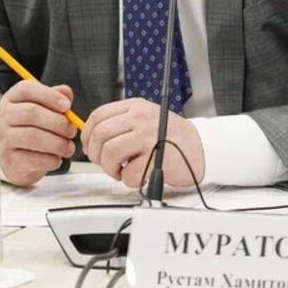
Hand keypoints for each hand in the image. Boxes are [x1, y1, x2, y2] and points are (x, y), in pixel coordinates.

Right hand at [0, 80, 78, 186]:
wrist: (20, 160)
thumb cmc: (35, 128)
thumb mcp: (45, 108)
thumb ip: (56, 97)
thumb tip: (66, 93)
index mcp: (12, 98)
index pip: (26, 89)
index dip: (49, 96)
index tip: (67, 106)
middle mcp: (5, 116)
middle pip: (31, 113)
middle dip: (58, 122)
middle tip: (72, 130)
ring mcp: (5, 139)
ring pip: (33, 136)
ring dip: (57, 142)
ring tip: (68, 147)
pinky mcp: (10, 160)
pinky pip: (34, 158)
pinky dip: (51, 159)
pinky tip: (57, 158)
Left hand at [81, 98, 205, 189]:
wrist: (200, 148)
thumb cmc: (171, 137)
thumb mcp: (146, 118)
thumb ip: (122, 123)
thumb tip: (92, 138)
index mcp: (135, 107)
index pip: (98, 115)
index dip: (87, 134)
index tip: (90, 147)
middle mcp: (140, 118)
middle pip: (100, 134)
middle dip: (96, 154)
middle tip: (104, 163)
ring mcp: (148, 136)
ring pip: (110, 153)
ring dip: (110, 168)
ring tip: (120, 171)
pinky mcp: (156, 157)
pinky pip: (128, 173)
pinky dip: (128, 180)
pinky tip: (137, 176)